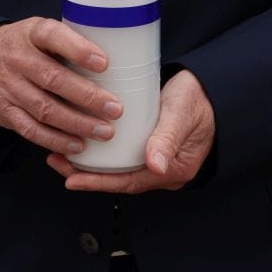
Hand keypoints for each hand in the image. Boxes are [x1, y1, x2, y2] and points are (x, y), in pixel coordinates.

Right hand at [0, 18, 122, 154]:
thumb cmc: (25, 45)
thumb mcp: (40, 31)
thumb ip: (68, 41)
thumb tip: (119, 54)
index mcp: (32, 33)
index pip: (53, 36)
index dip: (78, 50)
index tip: (104, 63)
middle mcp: (18, 59)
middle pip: (53, 79)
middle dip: (87, 96)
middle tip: (116, 109)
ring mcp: (9, 86)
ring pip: (44, 109)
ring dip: (77, 123)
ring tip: (104, 131)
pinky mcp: (3, 110)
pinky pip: (30, 130)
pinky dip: (55, 140)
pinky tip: (77, 145)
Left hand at [47, 70, 215, 193]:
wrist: (215, 88)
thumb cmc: (200, 98)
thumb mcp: (182, 114)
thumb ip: (168, 138)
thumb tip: (155, 166)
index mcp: (173, 170)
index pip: (128, 183)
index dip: (97, 182)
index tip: (70, 178)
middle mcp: (164, 170)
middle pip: (119, 179)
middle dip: (86, 174)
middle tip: (57, 161)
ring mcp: (159, 160)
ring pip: (120, 169)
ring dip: (92, 164)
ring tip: (63, 154)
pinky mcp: (153, 146)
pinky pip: (125, 157)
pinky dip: (104, 153)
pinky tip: (86, 142)